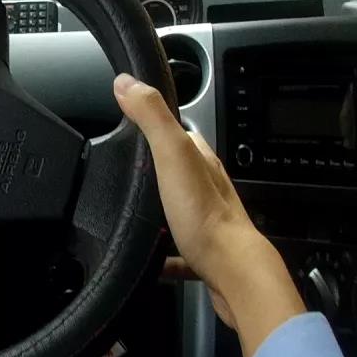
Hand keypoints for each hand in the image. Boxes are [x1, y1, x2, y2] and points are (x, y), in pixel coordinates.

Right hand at [113, 73, 304, 356]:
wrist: (233, 275)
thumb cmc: (205, 218)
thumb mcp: (172, 155)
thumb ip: (151, 117)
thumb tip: (128, 81)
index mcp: (200, 160)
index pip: (180, 131)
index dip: (156, 123)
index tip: (130, 119)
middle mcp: (207, 188)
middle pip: (178, 171)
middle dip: (151, 171)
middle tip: (124, 172)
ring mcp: (206, 221)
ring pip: (177, 209)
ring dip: (156, 210)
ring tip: (130, 212)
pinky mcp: (203, 252)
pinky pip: (176, 250)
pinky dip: (161, 252)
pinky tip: (148, 257)